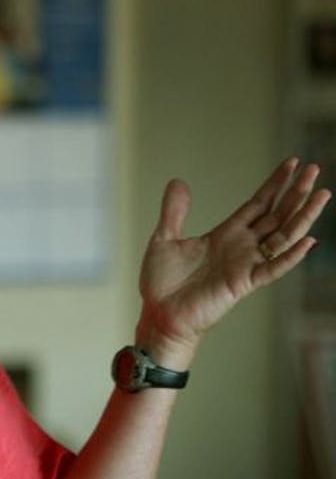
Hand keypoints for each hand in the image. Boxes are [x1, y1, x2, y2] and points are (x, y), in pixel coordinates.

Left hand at [138, 157, 329, 365]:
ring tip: (321, 195)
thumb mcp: (164, 239)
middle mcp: (241, 247)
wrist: (159, 314)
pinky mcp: (245, 283)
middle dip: (296, 192)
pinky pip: (274, 268)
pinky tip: (308, 240)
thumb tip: (178, 181)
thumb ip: (174, 212)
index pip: (259, 204)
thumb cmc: (162, 283)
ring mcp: (246, 264)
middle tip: (315, 169)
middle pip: (277, 214)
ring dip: (303, 216)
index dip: (275, 184)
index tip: (293, 163)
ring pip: (283, 236)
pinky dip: (291, 255)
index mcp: (225, 234)